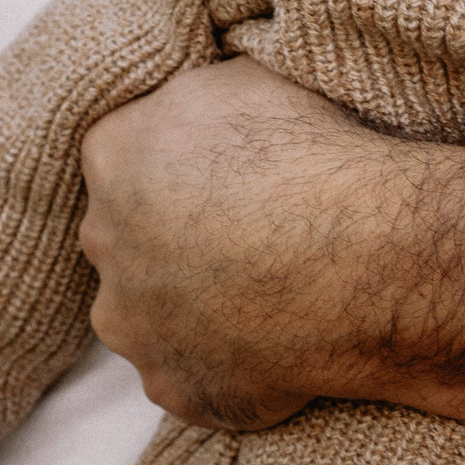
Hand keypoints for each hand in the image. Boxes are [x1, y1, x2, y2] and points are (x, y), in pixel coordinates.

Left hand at [80, 57, 464, 431]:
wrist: (360, 254)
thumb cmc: (311, 155)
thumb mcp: (246, 78)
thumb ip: (196, 97)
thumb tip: (194, 101)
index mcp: (112, 154)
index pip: (123, 158)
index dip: (176, 168)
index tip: (225, 177)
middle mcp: (103, 241)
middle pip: (128, 238)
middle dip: (173, 240)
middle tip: (248, 238)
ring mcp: (132, 324)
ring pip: (149, 314)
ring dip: (192, 307)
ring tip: (268, 298)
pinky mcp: (171, 386)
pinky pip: (191, 376)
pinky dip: (225, 367)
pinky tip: (279, 348)